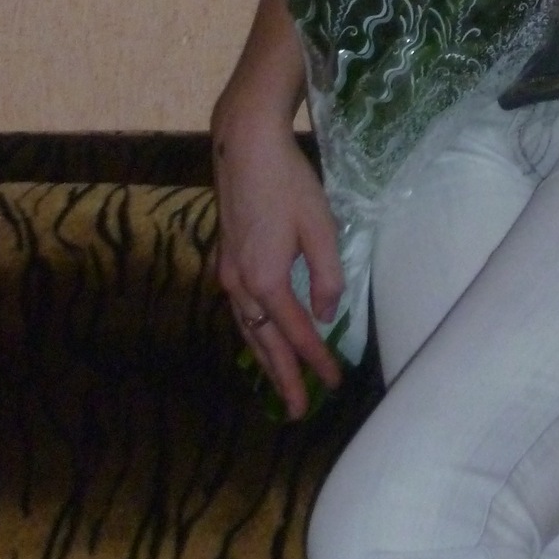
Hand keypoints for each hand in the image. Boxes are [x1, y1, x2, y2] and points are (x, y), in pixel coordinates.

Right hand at [211, 103, 344, 420]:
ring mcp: (228, 272)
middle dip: (282, 378)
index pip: (297, 334)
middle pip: (264, 343)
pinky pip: (240, 310)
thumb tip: (324, 315)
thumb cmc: (288, 183)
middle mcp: (240, 285)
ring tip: (279, 382)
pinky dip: (253, 331)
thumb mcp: (320, 227)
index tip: (334, 383)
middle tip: (296, 411)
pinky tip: (261, 333)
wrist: (244, 146)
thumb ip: (326, 276)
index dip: (316, 361)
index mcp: (265, 281)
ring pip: (247, 329)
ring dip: (265, 358)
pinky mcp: (225, 258)